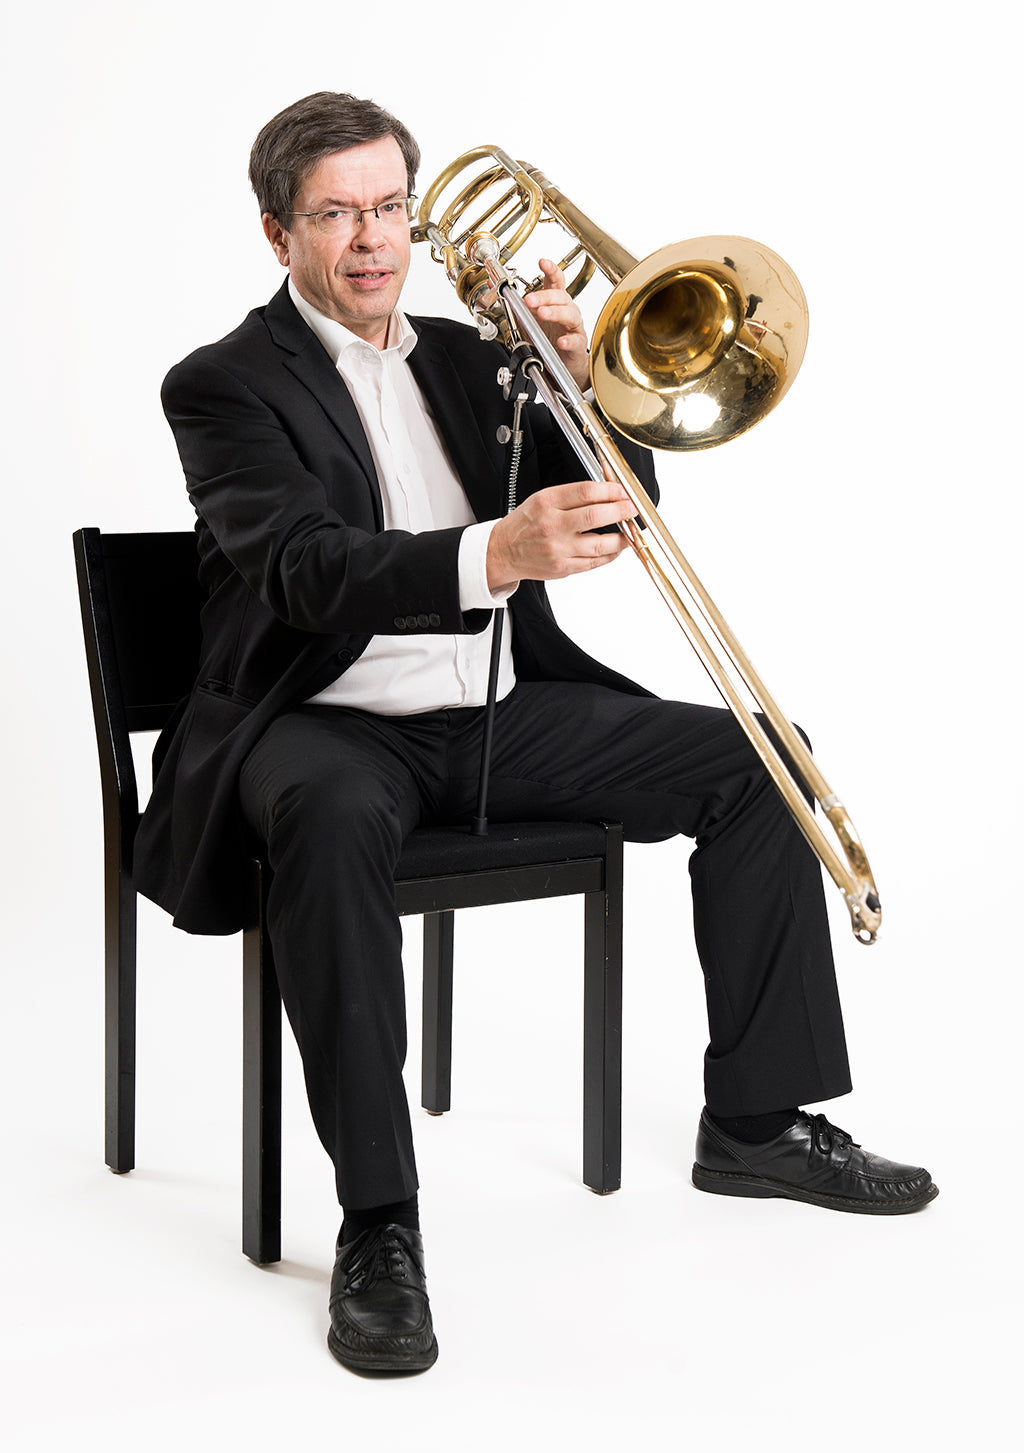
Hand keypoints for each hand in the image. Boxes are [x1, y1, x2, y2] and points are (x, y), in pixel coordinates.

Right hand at [486, 479, 636, 592]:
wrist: (503, 552)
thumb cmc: (524, 525)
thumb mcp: (542, 500)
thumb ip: (572, 497)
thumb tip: (606, 495)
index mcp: (546, 503)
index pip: (586, 492)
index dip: (610, 490)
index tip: (621, 492)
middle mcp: (552, 525)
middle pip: (595, 515)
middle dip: (620, 511)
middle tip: (631, 509)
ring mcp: (558, 549)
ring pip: (600, 544)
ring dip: (621, 538)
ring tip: (628, 533)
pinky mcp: (562, 568)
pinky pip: (594, 562)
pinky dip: (609, 555)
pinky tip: (615, 548)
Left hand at [523, 257, 590, 392]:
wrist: (561, 367)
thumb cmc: (548, 341)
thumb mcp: (527, 320)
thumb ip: (513, 303)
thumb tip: (494, 284)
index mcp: (554, 303)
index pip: (555, 282)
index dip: (551, 270)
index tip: (542, 262)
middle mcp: (566, 312)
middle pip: (561, 297)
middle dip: (545, 296)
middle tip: (530, 300)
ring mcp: (573, 328)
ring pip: (570, 315)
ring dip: (555, 313)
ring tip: (543, 314)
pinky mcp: (577, 346)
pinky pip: (575, 341)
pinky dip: (568, 340)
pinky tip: (560, 341)